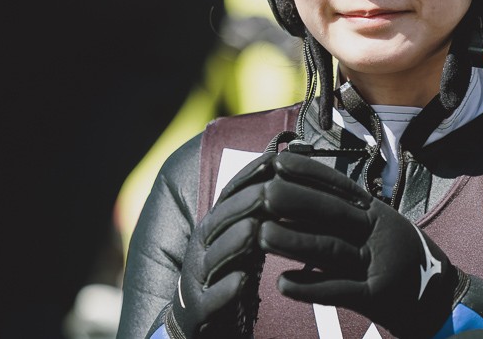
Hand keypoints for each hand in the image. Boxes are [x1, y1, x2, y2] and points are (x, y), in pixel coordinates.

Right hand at [167, 152, 275, 338]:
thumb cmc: (227, 274)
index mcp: (213, 228)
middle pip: (220, 222)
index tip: (274, 160)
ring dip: (233, 242)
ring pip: (214, 258)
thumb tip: (285, 175)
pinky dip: (226, 290)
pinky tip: (242, 281)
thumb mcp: (240, 240)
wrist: (196, 322)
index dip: (248, 177)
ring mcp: (198, 279)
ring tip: (253, 230)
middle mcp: (202, 248)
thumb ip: (256, 213)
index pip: (229, 195)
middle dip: (243, 205)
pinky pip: (212, 300)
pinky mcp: (199, 311)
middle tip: (269, 191)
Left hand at [258, 151, 460, 338]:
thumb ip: (346, 215)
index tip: (277, 163)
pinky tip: (283, 284)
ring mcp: (379, 264)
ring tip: (262, 237)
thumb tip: (297, 201)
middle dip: (295, 202)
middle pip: (332, 213)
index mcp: (376, 213)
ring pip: (331, 249)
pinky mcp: (377, 298)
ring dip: (294, 242)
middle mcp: (378, 233)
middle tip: (261, 195)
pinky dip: (310, 287)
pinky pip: (339, 291)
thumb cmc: (400, 263)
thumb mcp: (379, 231)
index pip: (339, 187)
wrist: (441, 301)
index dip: (308, 173)